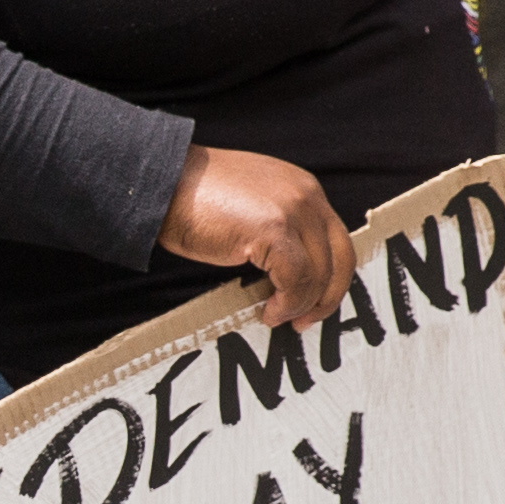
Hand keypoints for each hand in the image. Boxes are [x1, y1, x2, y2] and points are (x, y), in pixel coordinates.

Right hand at [162, 142, 355, 327]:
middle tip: (305, 321)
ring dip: (301, 305)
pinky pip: (296, 279)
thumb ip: (279, 228)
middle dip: (327, 297)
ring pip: (320, 273)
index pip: (336, 240)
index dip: (330, 278)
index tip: (312, 303)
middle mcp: (306, 196)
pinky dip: (287, 303)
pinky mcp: (274, 229)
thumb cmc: (195, 198)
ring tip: (276, 316)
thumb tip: (289, 274)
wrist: (163, 183)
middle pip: (341, 257)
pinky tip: (268, 311)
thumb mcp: (252, 206)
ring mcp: (293, 211)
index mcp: (303, 188)